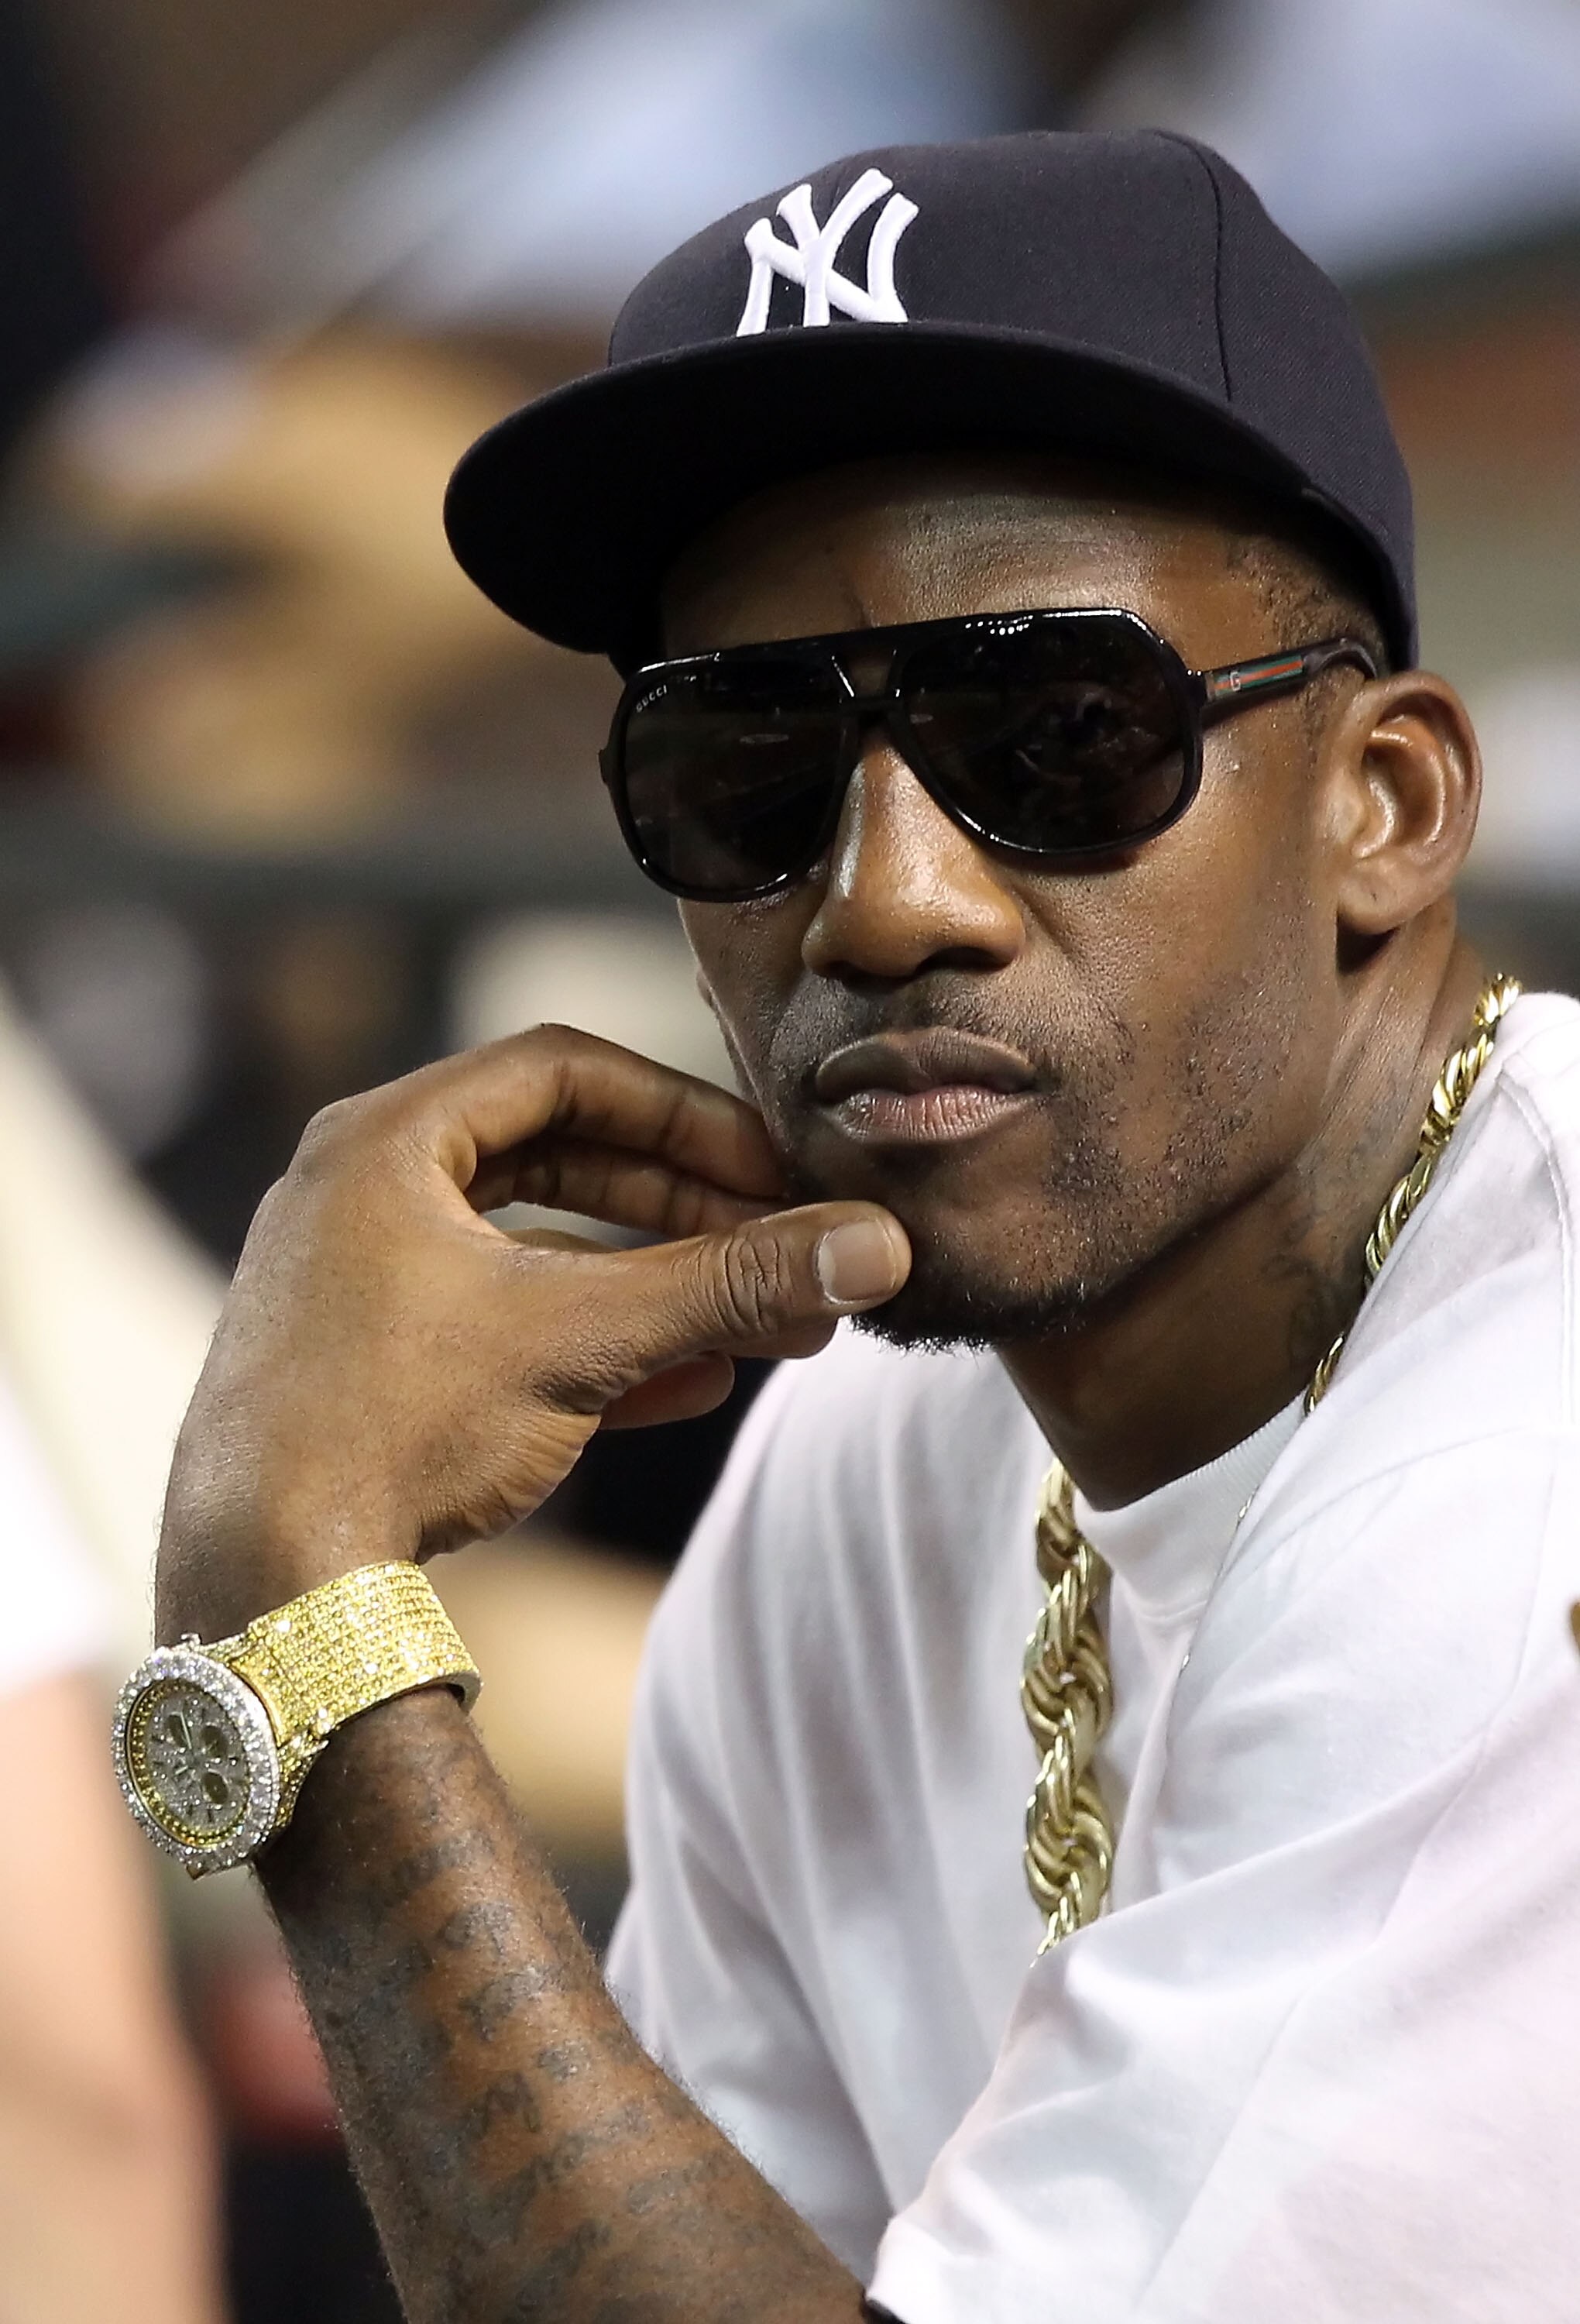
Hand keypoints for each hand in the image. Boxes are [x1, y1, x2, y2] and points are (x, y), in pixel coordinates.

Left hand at [155, 1027, 909, 1643]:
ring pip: (540, 1251)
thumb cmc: (392, 1429)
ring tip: (763, 1325)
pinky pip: (505, 1326)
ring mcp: (362, 1282)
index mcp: (386, 1141)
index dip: (682, 1108)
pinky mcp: (372, 1365)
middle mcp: (363, 1192)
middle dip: (684, 1206)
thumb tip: (873, 1247)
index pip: (563, 1070)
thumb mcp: (579, 1338)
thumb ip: (731, 1282)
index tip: (769, 1162)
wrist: (263, 1589)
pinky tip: (692, 1382)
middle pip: (559, 1157)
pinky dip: (595, 1342)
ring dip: (654, 1282)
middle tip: (781, 1242)